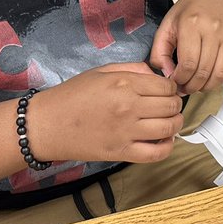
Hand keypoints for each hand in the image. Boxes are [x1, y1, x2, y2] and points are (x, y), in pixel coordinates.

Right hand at [26, 62, 183, 163]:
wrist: (47, 124)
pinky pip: (156, 154)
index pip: (166, 86)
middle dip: (175, 104)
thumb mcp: (102, 71)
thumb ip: (132, 69)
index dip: (172, 87)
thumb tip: (156, 74)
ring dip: (175, 124)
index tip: (168, 90)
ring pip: (169, 128)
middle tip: (170, 105)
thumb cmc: (72, 95)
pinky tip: (165, 140)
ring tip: (170, 121)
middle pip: (171, 106)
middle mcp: (129, 107)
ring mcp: (126, 132)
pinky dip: (167, 147)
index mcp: (124, 84)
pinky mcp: (121, 153)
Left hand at [149, 0, 222, 93]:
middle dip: (192, 86)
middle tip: (187, 86)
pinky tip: (222, 75)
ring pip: (221, 74)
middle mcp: (214, 29)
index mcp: (191, 23)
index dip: (180, 80)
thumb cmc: (196, 6)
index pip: (187, 64)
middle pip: (203, 72)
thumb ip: (160, 49)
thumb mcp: (169, 22)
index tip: (177, 81)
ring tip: (202, 83)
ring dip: (209, 86)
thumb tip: (166, 74)